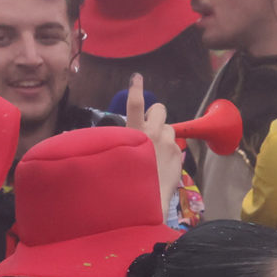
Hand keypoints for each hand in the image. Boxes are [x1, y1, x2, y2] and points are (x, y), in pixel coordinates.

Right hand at [126, 76, 182, 216]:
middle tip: (150, 127)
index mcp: (133, 132)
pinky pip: (174, 145)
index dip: (136, 89)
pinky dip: (169, 150)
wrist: (142, 200)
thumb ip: (115, 141)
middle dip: (156, 114)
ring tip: (154, 152)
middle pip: (160, 108)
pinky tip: (161, 165)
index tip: (137, 77)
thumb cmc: (121, 179)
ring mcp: (168, 143)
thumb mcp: (113, 156)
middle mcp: (153, 133)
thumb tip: (96, 134)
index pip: (135, 105)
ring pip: (169, 127)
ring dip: (163, 134)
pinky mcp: (179, 154)